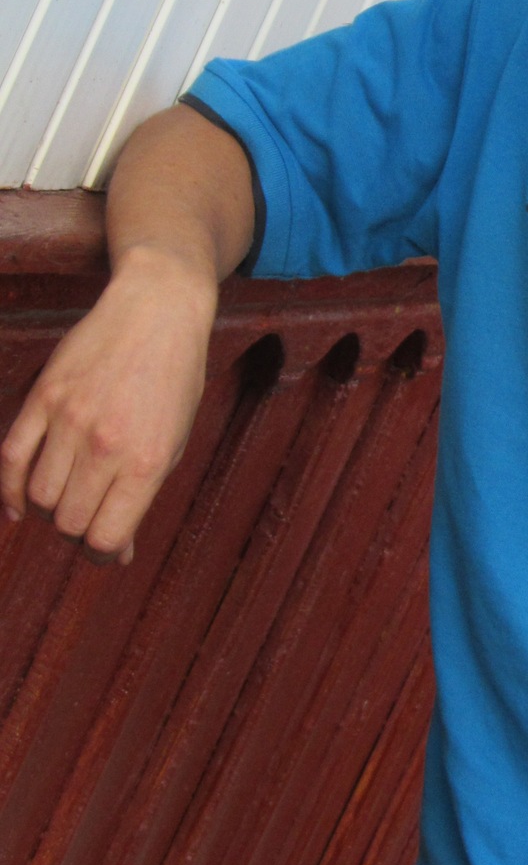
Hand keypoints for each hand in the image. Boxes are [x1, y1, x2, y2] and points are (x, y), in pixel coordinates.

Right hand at [0, 246, 216, 563]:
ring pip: (38, 496)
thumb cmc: (173, 381)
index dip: (103, 554)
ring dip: (50, 507)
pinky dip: (10, 491)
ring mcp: (68, 419)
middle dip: (78, 531)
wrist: (156, 310)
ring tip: (69, 495)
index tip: (106, 548)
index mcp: (146, 461)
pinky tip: (20, 506)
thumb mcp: (174, 442)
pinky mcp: (43, 398)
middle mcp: (105, 444)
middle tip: (90, 515)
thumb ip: (141, 498)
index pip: (105, 537)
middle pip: (68, 522)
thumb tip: (115, 554)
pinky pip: (10, 458)